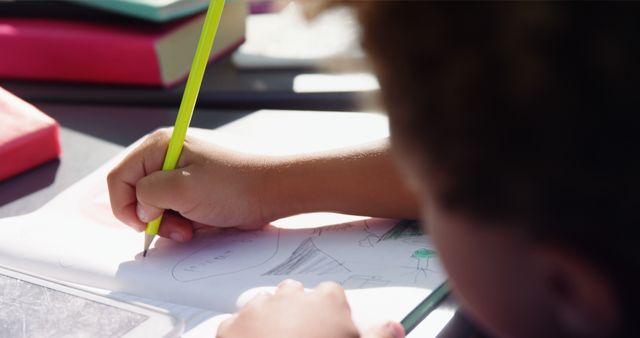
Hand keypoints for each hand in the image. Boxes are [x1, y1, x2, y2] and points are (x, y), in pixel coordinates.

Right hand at [107, 129, 279, 241]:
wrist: (273, 192)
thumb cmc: (235, 186)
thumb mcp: (183, 189)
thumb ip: (149, 195)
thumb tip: (140, 208)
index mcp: (160, 145)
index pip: (119, 177)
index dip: (125, 206)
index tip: (144, 225)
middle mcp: (166, 156)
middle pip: (135, 194)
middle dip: (151, 217)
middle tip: (173, 228)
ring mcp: (180, 173)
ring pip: (154, 206)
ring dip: (168, 223)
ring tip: (190, 228)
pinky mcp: (192, 189)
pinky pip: (173, 210)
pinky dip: (181, 223)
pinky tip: (199, 224)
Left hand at [217, 280, 404, 337]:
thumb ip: (379, 336)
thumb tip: (394, 326)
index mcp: (327, 301)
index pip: (332, 294)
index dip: (331, 313)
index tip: (331, 329)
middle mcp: (292, 296)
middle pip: (296, 293)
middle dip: (299, 310)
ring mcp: (259, 308)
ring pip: (265, 304)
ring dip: (270, 318)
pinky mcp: (231, 325)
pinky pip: (237, 323)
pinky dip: (243, 335)